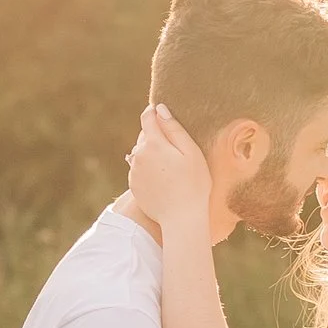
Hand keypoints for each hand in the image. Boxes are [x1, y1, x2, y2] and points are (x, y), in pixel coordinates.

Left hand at [125, 100, 212, 233]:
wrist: (182, 218)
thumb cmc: (194, 184)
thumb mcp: (191, 152)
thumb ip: (174, 129)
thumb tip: (160, 109)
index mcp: (153, 143)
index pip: (147, 117)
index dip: (154, 112)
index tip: (161, 112)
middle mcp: (138, 155)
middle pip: (144, 136)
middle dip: (155, 135)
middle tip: (174, 146)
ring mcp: (134, 172)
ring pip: (141, 153)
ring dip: (151, 153)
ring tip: (170, 164)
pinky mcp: (134, 186)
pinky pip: (139, 169)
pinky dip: (148, 169)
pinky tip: (164, 178)